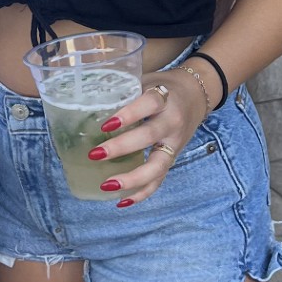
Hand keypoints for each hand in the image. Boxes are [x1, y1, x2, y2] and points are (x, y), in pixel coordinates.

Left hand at [85, 66, 208, 205]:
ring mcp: (174, 143)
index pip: (149, 103)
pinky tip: (122, 201)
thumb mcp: (146, 80)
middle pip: (149, 136)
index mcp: (165, 98)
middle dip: (122, 147)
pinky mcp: (173, 158)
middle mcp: (172, 122)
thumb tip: (84, 100)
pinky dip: (142, 193)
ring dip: (132, 178)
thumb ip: (123, 90)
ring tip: (107, 185)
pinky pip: (160, 179)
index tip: (105, 125)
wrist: (197, 94)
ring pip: (158, 165)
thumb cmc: (163, 86)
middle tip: (95, 154)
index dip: (128, 114)